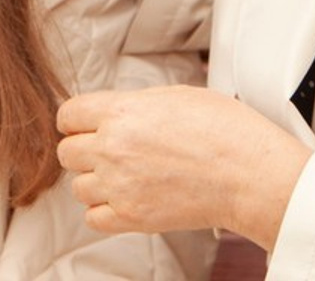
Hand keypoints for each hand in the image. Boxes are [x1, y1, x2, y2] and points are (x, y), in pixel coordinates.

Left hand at [56, 85, 309, 249]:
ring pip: (77, 187)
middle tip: (107, 148)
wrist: (247, 173)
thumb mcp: (174, 95)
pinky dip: (104, 210)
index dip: (76, 118)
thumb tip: (115, 112)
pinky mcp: (132, 218)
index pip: (67, 114)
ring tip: (123, 174)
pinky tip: (126, 197)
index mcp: (122, 111)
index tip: (87, 123)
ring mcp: (120, 187)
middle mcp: (113, 148)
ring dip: (94, 180)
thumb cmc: (221, 127)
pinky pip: (93, 218)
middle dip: (83, 148)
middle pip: (67, 152)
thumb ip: (134, 104)